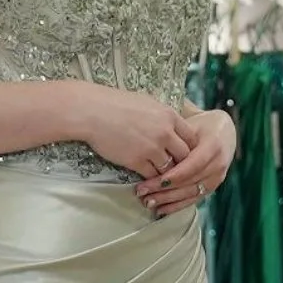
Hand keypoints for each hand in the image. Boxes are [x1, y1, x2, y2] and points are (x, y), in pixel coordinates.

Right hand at [75, 88, 197, 177]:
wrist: (91, 111)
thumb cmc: (115, 104)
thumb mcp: (147, 102)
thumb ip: (163, 116)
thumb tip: (173, 125)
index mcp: (169, 115)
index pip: (191, 137)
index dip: (189, 148)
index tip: (184, 153)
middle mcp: (164, 132)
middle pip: (185, 156)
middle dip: (182, 163)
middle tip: (177, 168)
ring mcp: (151, 148)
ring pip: (170, 168)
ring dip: (166, 173)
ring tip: (162, 176)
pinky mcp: (136, 161)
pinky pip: (152, 176)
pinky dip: (151, 179)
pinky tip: (147, 178)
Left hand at [136, 108, 236, 215]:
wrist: (224, 132)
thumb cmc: (202, 125)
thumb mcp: (190, 124)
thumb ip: (175, 136)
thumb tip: (150, 147)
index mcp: (213, 146)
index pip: (192, 165)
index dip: (174, 176)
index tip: (153, 182)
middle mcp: (218, 164)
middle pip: (189, 181)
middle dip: (165, 190)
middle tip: (142, 192)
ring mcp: (217, 177)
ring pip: (190, 193)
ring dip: (168, 200)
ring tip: (148, 202)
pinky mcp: (212, 187)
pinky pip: (194, 199)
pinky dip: (177, 206)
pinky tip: (161, 210)